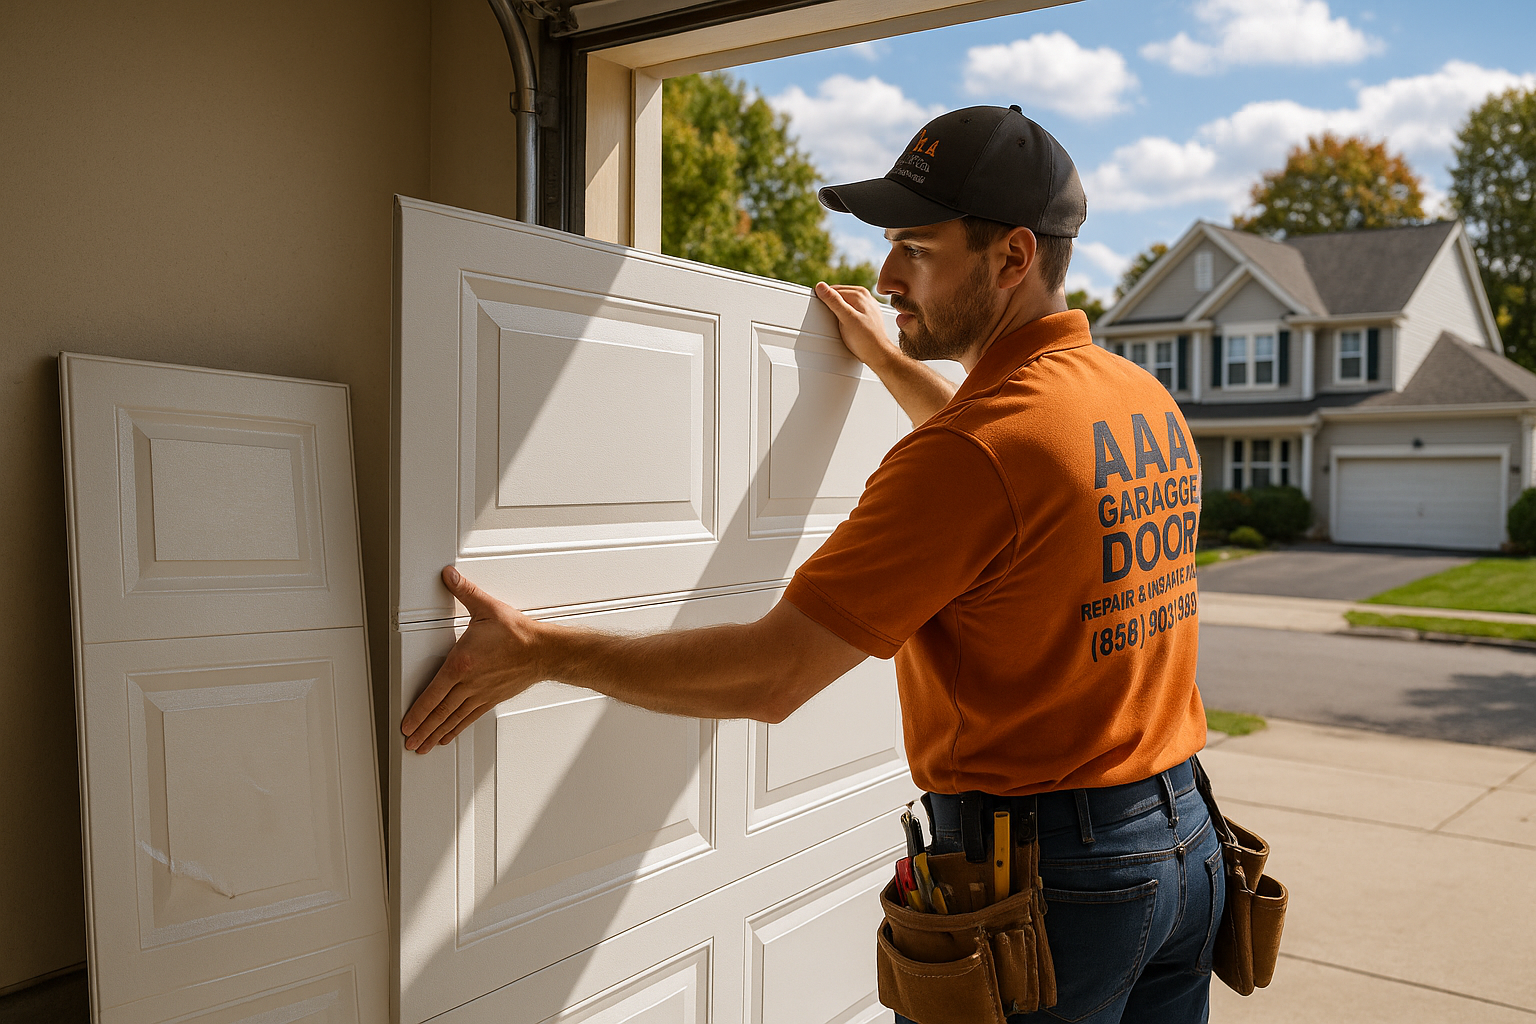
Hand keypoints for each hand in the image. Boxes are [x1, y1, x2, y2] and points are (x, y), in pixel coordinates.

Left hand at [401, 566, 545, 752]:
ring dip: (436, 734)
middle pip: (440, 713)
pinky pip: (469, 718)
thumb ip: (465, 592)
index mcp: (462, 664)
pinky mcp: (491, 698)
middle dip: (422, 730)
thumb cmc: (518, 633)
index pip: (433, 695)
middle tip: (410, 743)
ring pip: (453, 719)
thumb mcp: (487, 609)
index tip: (406, 725)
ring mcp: (480, 694)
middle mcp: (469, 684)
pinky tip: (448, 736)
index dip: (417, 713)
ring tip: (423, 746)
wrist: (544, 651)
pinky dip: (456, 729)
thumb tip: (449, 576)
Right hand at [815, 283, 898, 369]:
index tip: (823, 312)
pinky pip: (851, 310)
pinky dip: (845, 316)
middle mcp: (865, 296)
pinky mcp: (866, 315)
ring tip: (840, 324)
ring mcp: (867, 305)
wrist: (878, 354)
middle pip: (839, 295)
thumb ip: (833, 301)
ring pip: (845, 302)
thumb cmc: (865, 339)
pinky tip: (846, 325)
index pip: (833, 290)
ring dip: (838, 311)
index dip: (825, 300)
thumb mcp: (846, 318)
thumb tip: (821, 286)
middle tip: (832, 320)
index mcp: (860, 293)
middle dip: (832, 305)